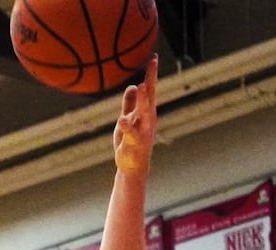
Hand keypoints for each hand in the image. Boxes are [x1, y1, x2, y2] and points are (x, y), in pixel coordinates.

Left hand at [112, 56, 157, 174]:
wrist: (132, 166)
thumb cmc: (130, 141)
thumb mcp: (128, 118)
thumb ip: (130, 103)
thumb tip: (134, 85)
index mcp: (146, 111)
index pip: (149, 89)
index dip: (151, 74)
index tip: (153, 57)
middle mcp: (148, 118)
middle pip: (150, 96)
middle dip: (151, 79)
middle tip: (153, 62)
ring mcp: (143, 131)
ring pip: (144, 112)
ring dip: (144, 100)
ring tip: (142, 86)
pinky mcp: (135, 143)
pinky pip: (131, 133)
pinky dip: (127, 126)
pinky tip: (122, 119)